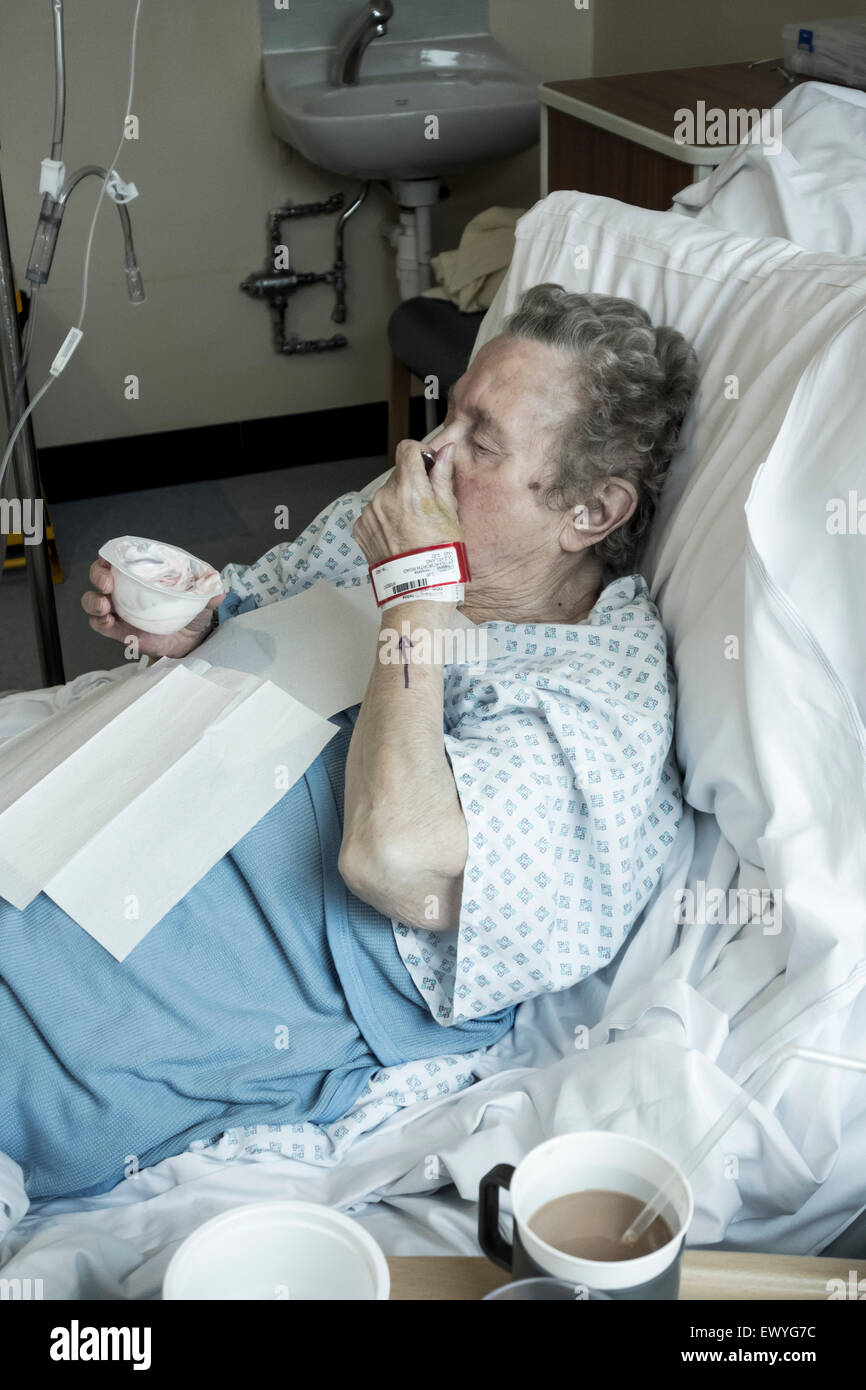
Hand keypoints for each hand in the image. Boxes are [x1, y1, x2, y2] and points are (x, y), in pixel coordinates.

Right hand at [81, 557, 223, 658]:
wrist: (192, 641)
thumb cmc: (191, 612)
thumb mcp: (202, 598)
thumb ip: (209, 591)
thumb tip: (218, 590)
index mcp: (141, 574)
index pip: (117, 558)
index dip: (109, 557)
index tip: (111, 560)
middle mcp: (125, 589)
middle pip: (99, 576)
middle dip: (98, 576)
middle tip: (107, 583)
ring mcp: (120, 610)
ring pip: (93, 601)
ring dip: (93, 601)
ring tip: (104, 606)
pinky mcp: (121, 631)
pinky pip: (101, 625)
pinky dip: (100, 622)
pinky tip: (108, 621)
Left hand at [352, 439, 460, 568]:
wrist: (420, 590)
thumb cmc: (440, 556)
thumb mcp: (449, 513)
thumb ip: (442, 477)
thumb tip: (445, 452)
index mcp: (410, 490)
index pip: (407, 449)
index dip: (420, 453)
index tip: (427, 465)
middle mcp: (385, 498)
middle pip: (398, 474)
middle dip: (411, 483)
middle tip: (425, 508)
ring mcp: (370, 513)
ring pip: (386, 494)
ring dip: (397, 502)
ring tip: (412, 527)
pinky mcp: (361, 528)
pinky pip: (374, 512)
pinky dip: (385, 519)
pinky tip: (399, 536)